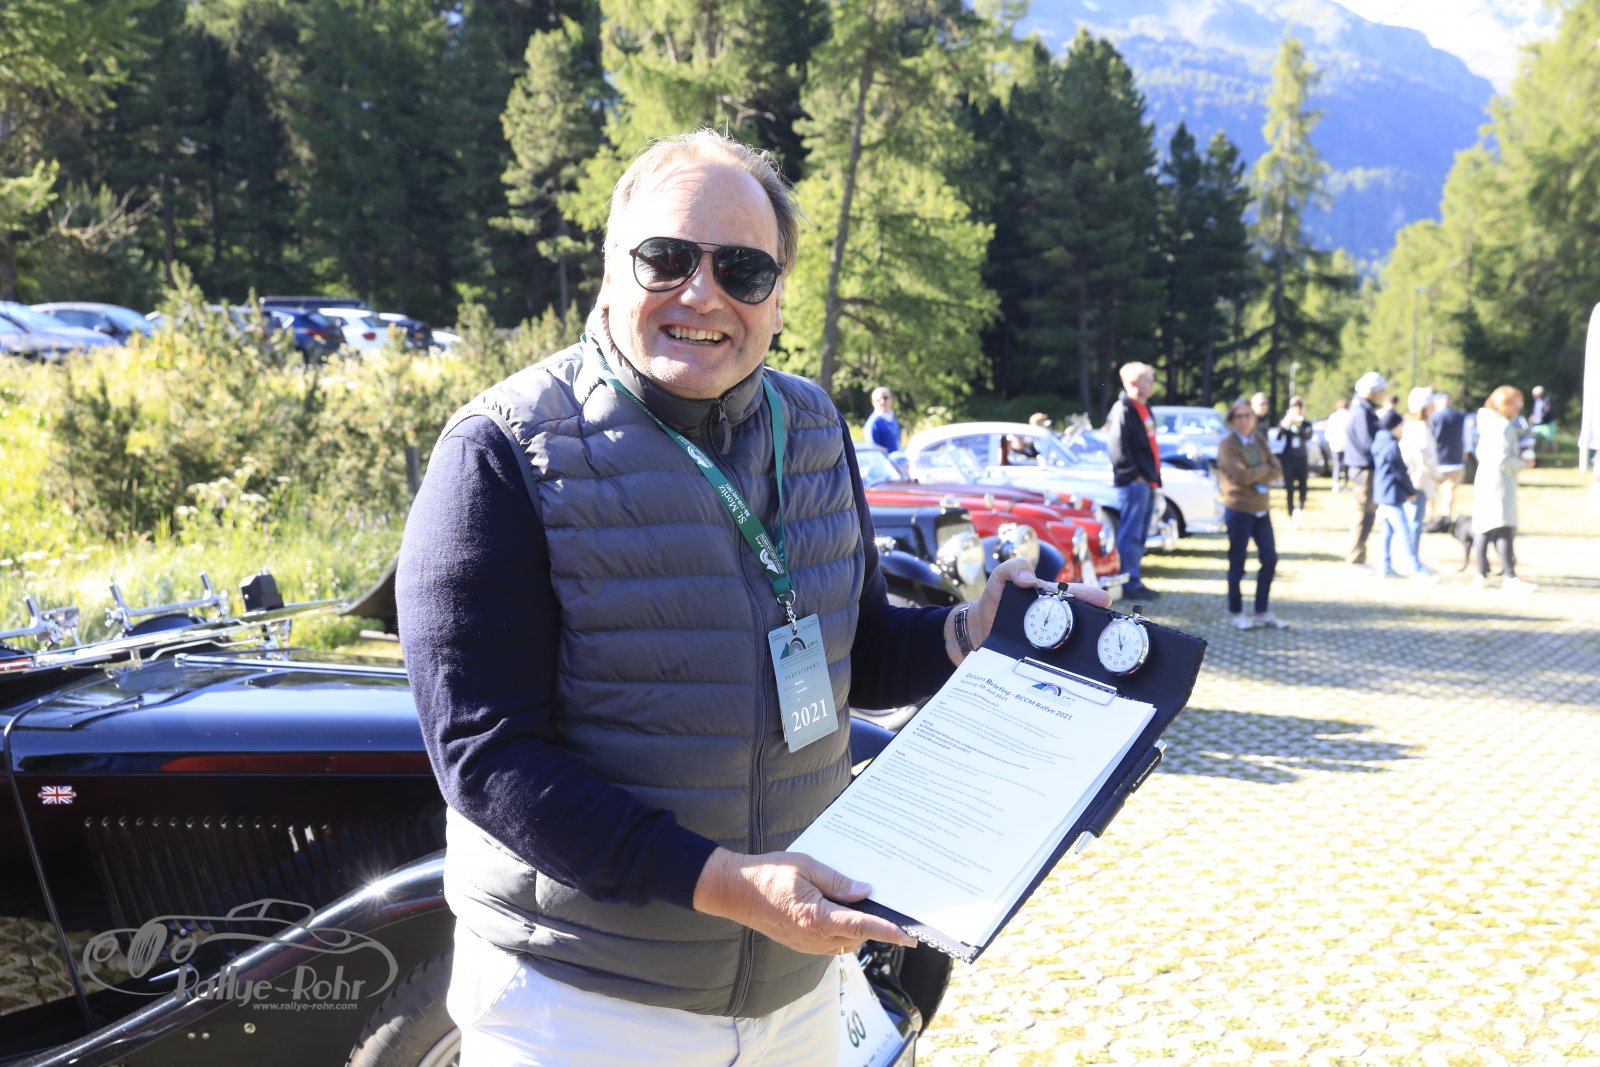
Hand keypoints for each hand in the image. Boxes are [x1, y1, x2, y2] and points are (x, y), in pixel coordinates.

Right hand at [692, 847, 915, 952]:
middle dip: (875, 924)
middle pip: (858, 935)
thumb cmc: (769, 874)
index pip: (862, 926)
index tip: (910, 936)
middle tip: (890, 905)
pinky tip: (839, 908)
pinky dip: (842, 928)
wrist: (735, 891)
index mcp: (816, 918)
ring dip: (857, 926)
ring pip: (846, 941)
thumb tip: (865, 891)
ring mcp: (807, 944)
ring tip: (859, 901)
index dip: (888, 931)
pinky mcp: (802, 944)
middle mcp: (814, 938)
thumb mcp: (807, 867)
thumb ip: (838, 881)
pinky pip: (832, 941)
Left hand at [947, 557, 1112, 663]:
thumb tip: (1029, 580)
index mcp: (1050, 597)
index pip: (1075, 595)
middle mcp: (1054, 618)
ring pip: (1071, 644)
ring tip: (1097, 653)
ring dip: (1083, 648)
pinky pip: (1052, 661)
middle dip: (1096, 624)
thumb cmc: (995, 599)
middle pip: (1080, 621)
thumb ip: (1013, 568)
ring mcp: (1048, 639)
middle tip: (1109, 627)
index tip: (1103, 600)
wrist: (977, 629)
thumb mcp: (1001, 577)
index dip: (1090, 596)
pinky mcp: (1038, 657)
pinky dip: (1061, 667)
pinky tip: (1069, 673)